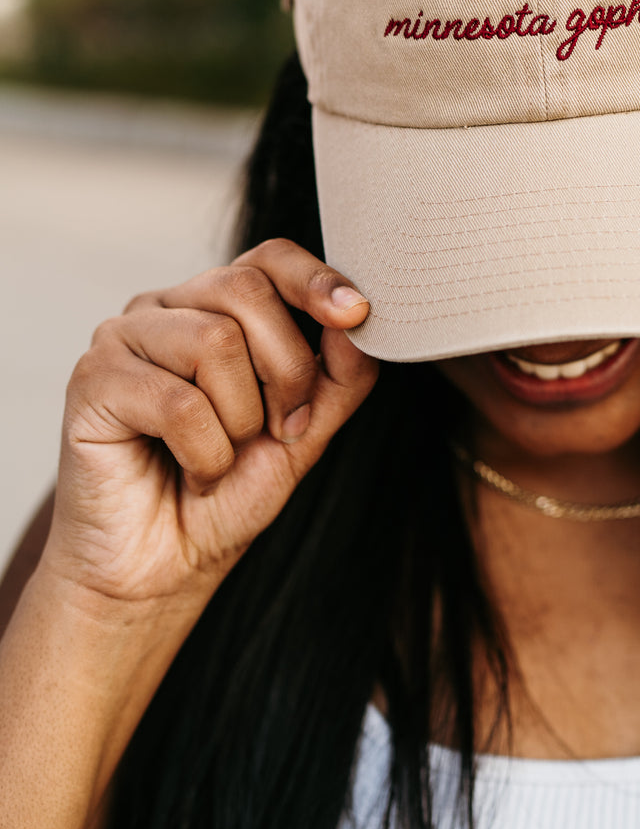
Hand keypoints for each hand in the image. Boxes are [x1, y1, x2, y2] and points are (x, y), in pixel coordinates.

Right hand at [42, 240, 377, 609]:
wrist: (161, 570)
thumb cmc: (223, 496)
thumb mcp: (302, 433)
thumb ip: (337, 376)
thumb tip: (359, 318)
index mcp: (214, 308)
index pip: (267, 258)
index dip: (315, 278)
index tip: (356, 313)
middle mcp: (165, 309)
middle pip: (246, 290)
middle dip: (287, 368)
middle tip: (280, 429)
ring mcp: (122, 338)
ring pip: (213, 341)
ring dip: (240, 418)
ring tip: (222, 457)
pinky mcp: (91, 380)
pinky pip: (176, 400)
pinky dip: (204, 452)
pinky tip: (193, 472)